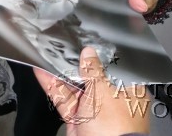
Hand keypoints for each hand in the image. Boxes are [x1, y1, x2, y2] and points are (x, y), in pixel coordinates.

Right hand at [34, 46, 149, 135]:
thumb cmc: (114, 128)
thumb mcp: (102, 92)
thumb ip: (93, 70)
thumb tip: (88, 53)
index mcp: (129, 91)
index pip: (113, 67)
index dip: (99, 55)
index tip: (84, 43)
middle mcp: (112, 100)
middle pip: (92, 76)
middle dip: (76, 64)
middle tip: (63, 46)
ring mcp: (94, 111)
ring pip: (76, 87)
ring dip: (61, 73)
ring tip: (48, 53)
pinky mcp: (78, 120)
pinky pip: (65, 99)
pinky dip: (54, 86)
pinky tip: (42, 72)